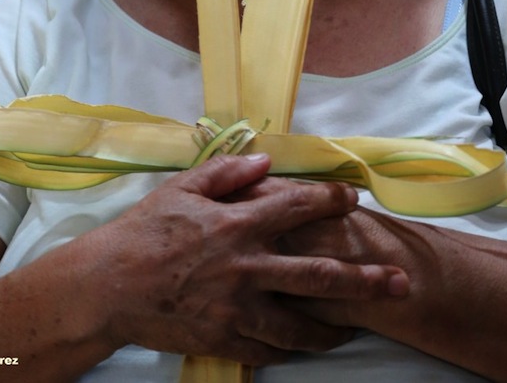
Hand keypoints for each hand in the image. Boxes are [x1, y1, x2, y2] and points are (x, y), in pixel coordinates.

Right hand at [95, 154, 404, 364]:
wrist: (108, 286)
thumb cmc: (145, 230)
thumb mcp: (183, 188)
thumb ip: (228, 173)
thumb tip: (267, 160)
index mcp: (237, 223)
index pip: (296, 207)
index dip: (330, 201)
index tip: (354, 198)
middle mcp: (246, 267)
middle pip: (317, 275)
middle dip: (363, 279)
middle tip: (398, 282)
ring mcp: (237, 307)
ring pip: (300, 323)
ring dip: (334, 326)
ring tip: (358, 328)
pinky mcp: (223, 338)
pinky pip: (267, 347)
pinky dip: (289, 347)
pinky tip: (305, 344)